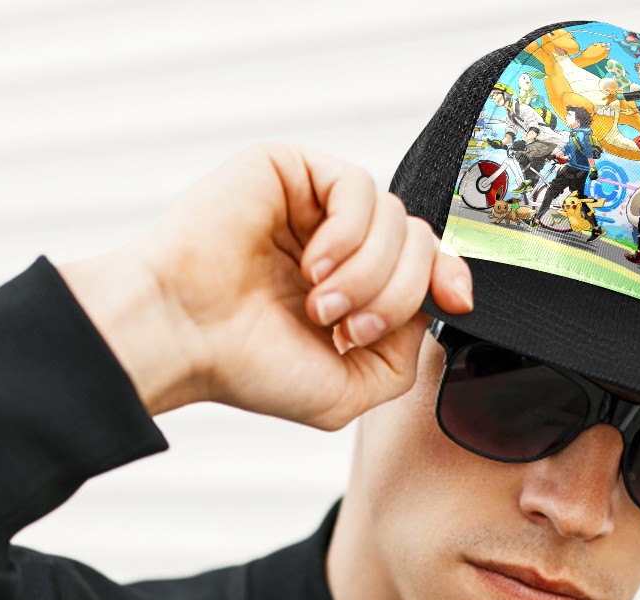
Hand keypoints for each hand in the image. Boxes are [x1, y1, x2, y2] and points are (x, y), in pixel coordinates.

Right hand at [58, 142, 473, 427]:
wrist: (184, 338)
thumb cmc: (251, 367)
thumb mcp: (350, 390)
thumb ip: (403, 357)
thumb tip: (427, 312)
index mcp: (355, 288)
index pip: (428, 265)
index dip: (451, 278)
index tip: (455, 303)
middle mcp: (339, 243)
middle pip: (421, 243)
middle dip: (398, 295)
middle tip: (346, 327)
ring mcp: (314, 205)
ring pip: (397, 219)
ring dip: (369, 274)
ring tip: (320, 305)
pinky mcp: (290, 169)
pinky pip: (360, 188)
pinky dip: (348, 236)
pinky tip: (311, 266)